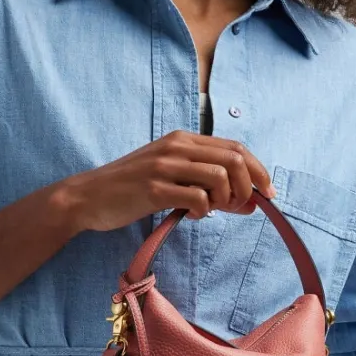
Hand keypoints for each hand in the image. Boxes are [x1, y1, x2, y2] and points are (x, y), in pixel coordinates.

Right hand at [60, 129, 276, 233]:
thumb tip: (248, 201)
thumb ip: (205, 182)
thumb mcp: (169, 174)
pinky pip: (197, 198)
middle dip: (247, 187)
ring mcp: (164, 166)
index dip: (258, 170)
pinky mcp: (154, 189)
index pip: (236, 147)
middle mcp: (176, 147)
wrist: (88, 197)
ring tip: (211, 211)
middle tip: (239, 207)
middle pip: (234, 159)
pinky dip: (203, 211)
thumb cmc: (131, 188)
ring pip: (219, 176)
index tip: (267, 194)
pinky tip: (191, 216)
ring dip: (225, 200)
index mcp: (183, 139)